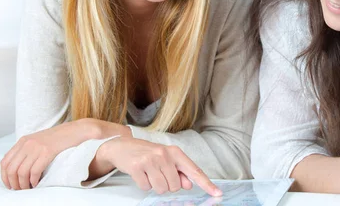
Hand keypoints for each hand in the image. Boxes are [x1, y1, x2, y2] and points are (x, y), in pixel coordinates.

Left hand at [0, 119, 97, 189]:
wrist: (77, 130)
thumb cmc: (60, 138)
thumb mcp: (39, 140)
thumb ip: (28, 150)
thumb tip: (19, 168)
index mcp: (23, 141)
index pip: (5, 161)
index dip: (5, 176)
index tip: (10, 184)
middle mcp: (27, 143)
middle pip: (11, 169)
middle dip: (14, 183)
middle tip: (20, 189)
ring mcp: (37, 147)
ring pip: (21, 172)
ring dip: (23, 184)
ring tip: (29, 188)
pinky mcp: (47, 152)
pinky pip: (34, 171)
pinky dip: (34, 181)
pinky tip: (37, 183)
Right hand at [97, 137, 221, 195]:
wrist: (122, 145)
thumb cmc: (147, 153)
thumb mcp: (166, 159)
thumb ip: (179, 172)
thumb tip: (188, 184)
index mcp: (175, 152)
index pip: (194, 171)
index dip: (206, 184)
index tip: (217, 193)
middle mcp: (164, 154)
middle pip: (175, 186)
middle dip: (167, 185)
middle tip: (158, 173)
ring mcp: (151, 160)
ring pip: (161, 189)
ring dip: (155, 186)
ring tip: (149, 173)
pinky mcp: (137, 167)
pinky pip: (146, 188)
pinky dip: (144, 184)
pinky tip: (140, 173)